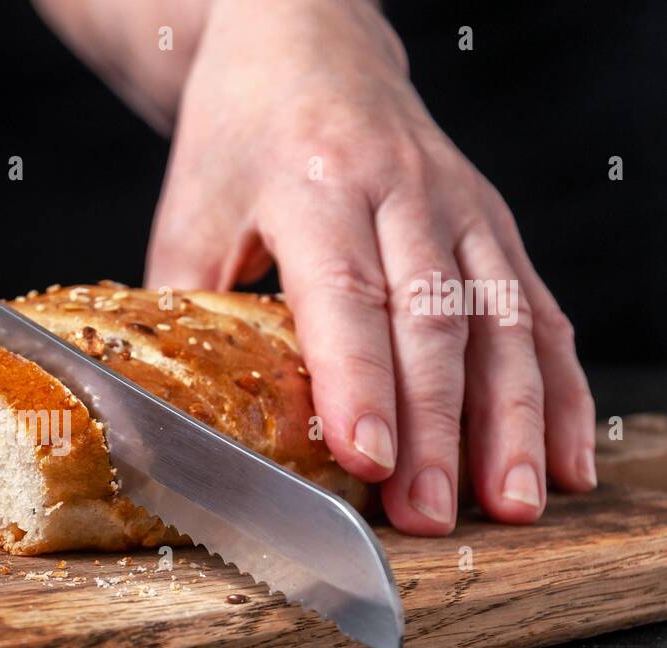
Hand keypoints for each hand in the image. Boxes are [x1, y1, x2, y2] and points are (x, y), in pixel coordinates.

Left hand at [146, 0, 596, 533]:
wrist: (306, 41)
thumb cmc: (240, 133)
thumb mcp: (190, 212)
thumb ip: (187, 310)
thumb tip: (173, 413)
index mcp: (315, 181)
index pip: (346, 294)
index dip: (360, 382)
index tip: (368, 459)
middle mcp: (403, 189)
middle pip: (433, 320)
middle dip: (438, 427)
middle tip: (431, 513)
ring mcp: (462, 205)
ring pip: (504, 319)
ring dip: (514, 420)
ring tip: (513, 503)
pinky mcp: (495, 223)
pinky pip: (539, 309)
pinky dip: (557, 387)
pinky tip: (563, 453)